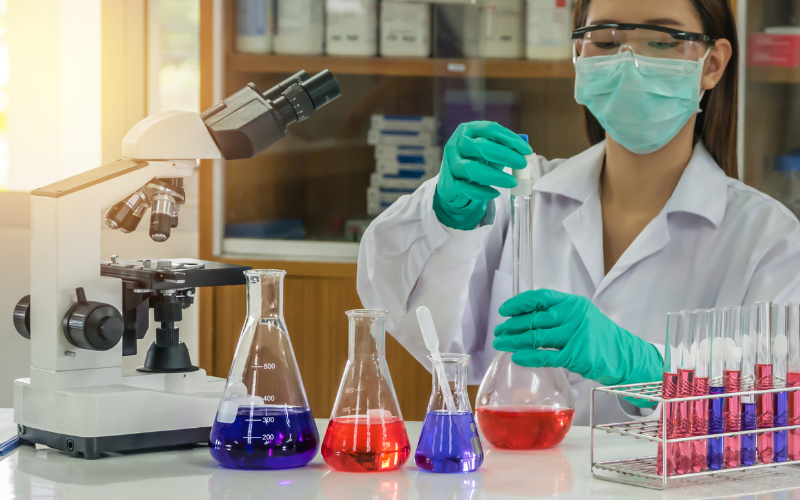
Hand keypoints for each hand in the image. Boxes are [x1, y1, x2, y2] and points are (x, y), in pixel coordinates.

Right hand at [433, 121, 531, 229]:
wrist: (453, 184)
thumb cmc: (475, 162)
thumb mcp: (488, 151)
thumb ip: (504, 148)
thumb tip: (526, 151)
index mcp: (467, 131)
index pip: (490, 129)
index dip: (509, 139)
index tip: (526, 150)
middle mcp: (456, 144)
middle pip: (480, 147)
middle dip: (505, 155)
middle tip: (522, 164)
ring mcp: (450, 164)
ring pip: (472, 169)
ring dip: (495, 176)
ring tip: (512, 182)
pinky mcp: (449, 183)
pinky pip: (466, 188)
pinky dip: (482, 191)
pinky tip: (495, 193)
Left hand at [492, 289, 662, 390]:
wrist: (624, 356)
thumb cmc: (599, 336)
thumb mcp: (581, 316)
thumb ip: (558, 313)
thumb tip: (525, 316)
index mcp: (573, 303)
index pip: (540, 298)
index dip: (519, 303)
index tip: (504, 310)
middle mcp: (574, 316)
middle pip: (534, 319)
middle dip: (512, 326)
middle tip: (498, 332)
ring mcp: (576, 336)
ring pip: (536, 337)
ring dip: (514, 341)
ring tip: (501, 344)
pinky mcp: (576, 356)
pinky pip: (546, 356)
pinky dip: (528, 357)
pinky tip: (516, 357)